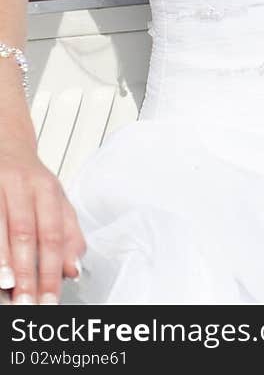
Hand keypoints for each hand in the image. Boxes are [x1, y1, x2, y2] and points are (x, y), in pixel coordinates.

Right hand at [0, 145, 85, 303]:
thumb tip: (74, 270)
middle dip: (27, 272)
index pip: (52, 234)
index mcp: (47, 189)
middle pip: (25, 233)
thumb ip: (68, 235)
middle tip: (27, 302)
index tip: (51, 298)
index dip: (53, 269)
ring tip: (6, 286)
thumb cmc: (31, 182)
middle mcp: (22, 185)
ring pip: (0, 226)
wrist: (6, 145)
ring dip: (3, 261)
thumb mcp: (57, 201)